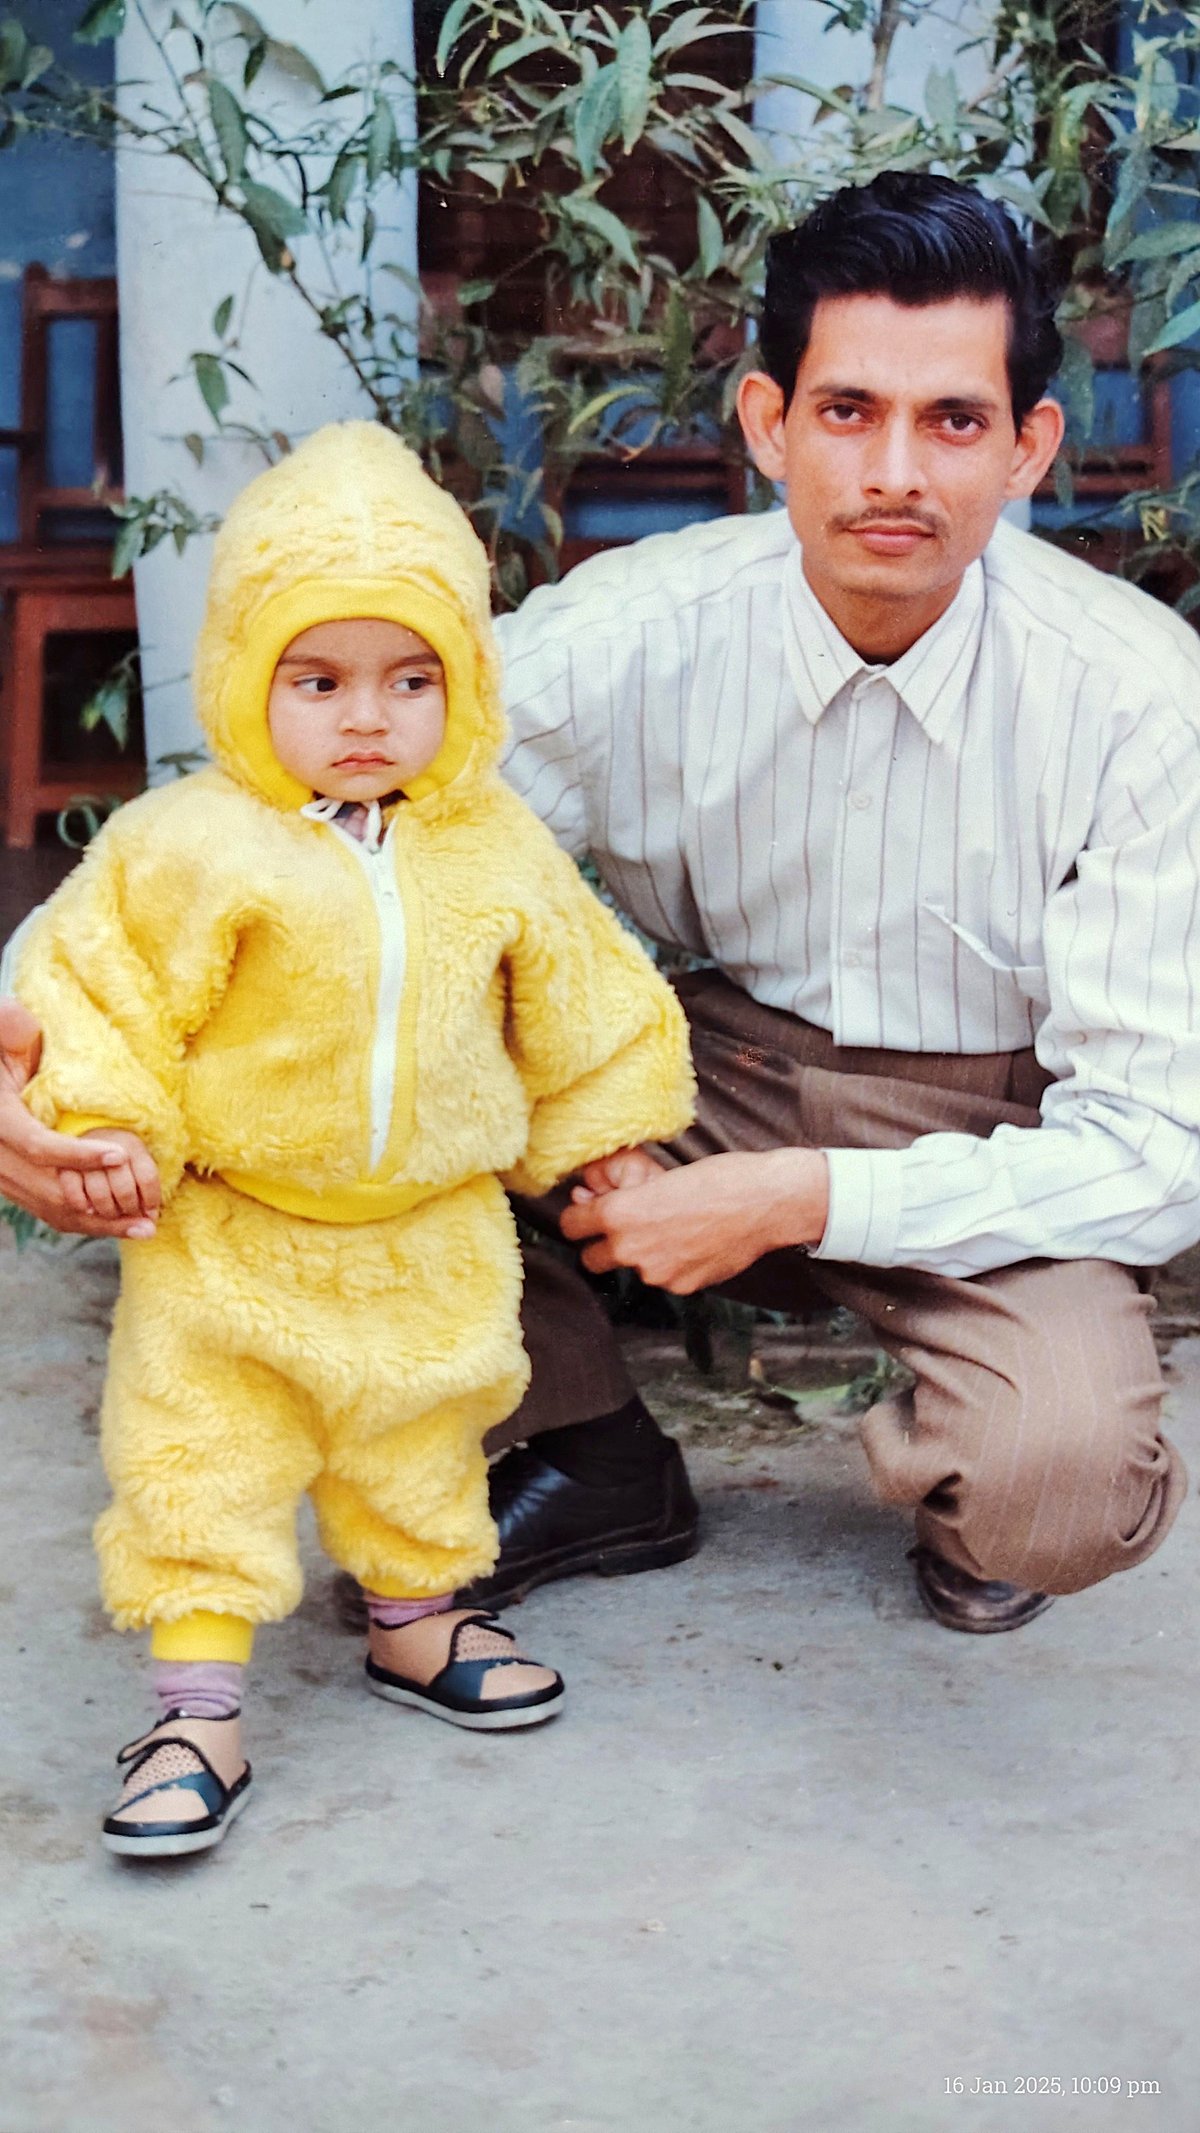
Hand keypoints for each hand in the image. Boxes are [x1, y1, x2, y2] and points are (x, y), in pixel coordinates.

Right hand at [0, 997, 160, 1237]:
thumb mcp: (3, 1037)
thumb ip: (14, 1032)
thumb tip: (26, 1025)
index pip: (39, 1146)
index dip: (79, 1154)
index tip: (120, 1155)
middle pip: (52, 1192)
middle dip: (104, 1206)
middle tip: (148, 1213)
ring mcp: (2, 1177)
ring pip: (51, 1209)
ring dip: (100, 1223)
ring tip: (144, 1226)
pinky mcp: (12, 1187)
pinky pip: (47, 1212)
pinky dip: (84, 1222)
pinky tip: (118, 1225)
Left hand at [559, 1147, 830, 1294]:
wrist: (764, 1203)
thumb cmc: (715, 1178)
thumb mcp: (659, 1175)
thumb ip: (619, 1191)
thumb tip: (586, 1194)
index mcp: (618, 1214)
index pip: (570, 1226)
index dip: (580, 1218)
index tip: (590, 1213)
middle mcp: (630, 1249)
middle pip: (591, 1259)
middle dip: (602, 1245)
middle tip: (625, 1229)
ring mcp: (656, 1273)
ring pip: (631, 1269)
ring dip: (642, 1256)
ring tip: (672, 1231)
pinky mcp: (681, 1287)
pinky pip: (663, 1279)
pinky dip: (672, 1265)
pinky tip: (694, 1244)